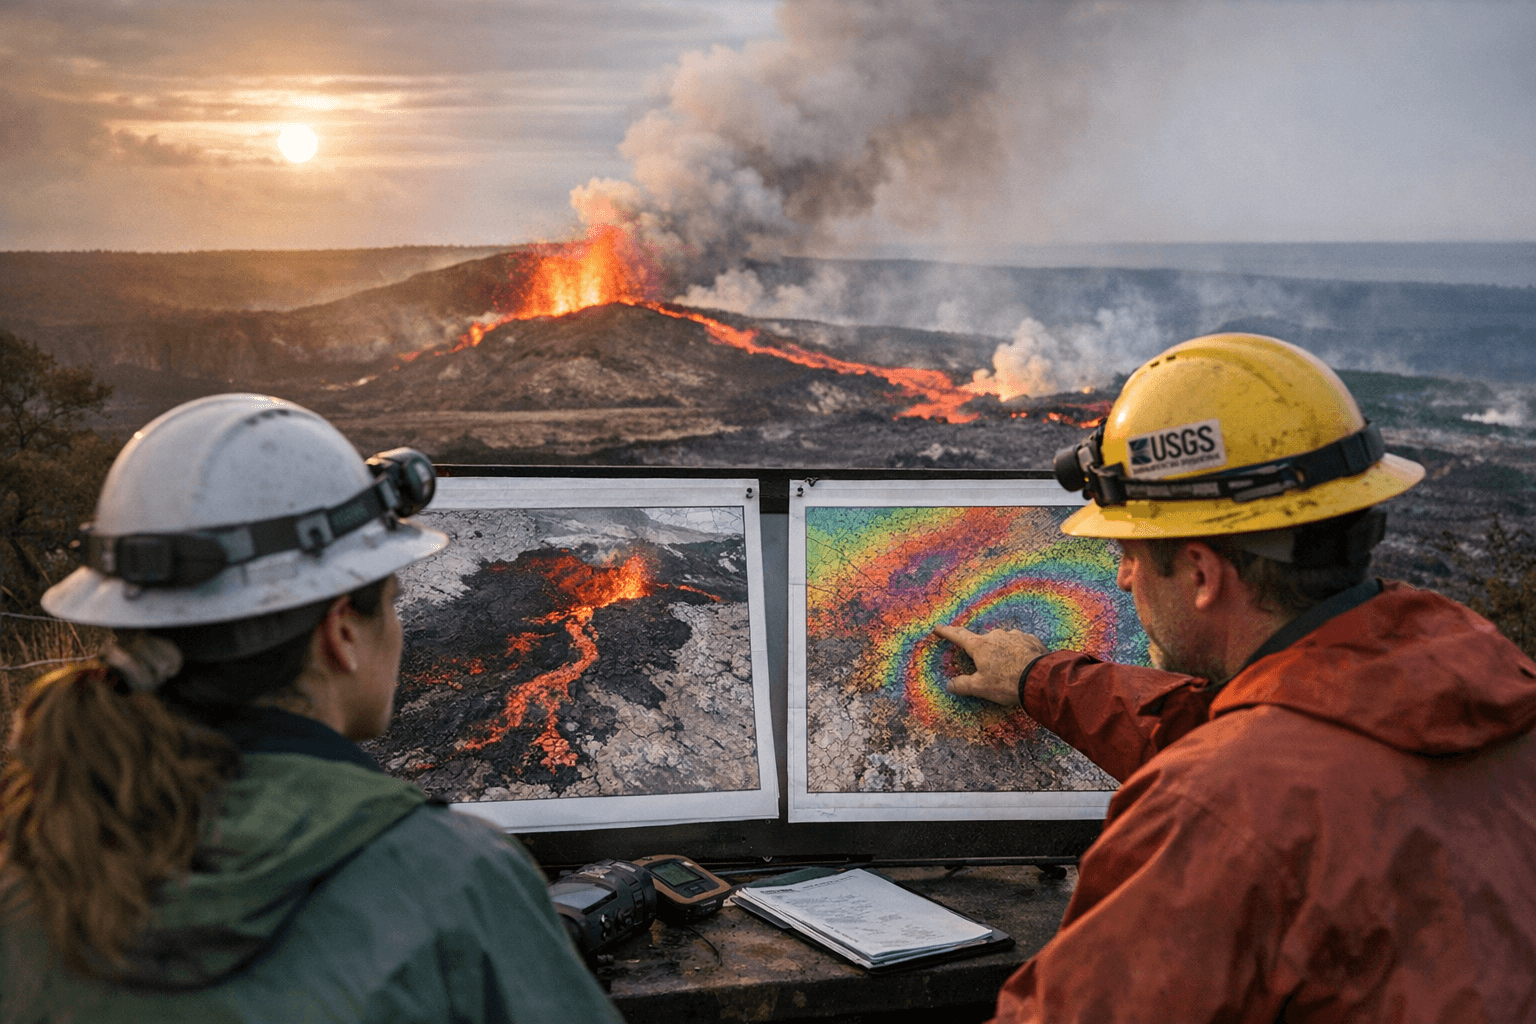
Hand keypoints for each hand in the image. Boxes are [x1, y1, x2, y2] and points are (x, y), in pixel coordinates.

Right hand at [932, 624, 1047, 705]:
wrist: (1040, 678)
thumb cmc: (1007, 683)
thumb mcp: (980, 687)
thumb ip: (963, 685)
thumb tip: (950, 685)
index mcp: (980, 646)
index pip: (959, 636)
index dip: (947, 632)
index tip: (938, 628)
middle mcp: (996, 636)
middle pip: (983, 641)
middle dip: (982, 650)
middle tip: (985, 664)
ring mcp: (1014, 636)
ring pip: (1003, 641)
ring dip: (1002, 651)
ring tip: (1008, 667)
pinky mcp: (1030, 639)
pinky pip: (1020, 643)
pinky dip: (1018, 651)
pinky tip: (1022, 662)